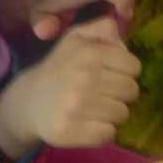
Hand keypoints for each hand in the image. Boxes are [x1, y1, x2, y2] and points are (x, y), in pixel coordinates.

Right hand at [0, 16, 141, 156]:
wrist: (29, 101)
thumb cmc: (61, 67)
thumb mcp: (78, 37)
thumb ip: (103, 28)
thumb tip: (123, 42)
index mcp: (89, 53)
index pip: (134, 67)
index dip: (127, 72)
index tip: (112, 74)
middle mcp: (83, 78)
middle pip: (132, 91)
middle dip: (122, 93)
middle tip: (105, 93)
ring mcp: (75, 106)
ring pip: (123, 114)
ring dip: (113, 113)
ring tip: (97, 108)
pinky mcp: (68, 131)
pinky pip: (108, 135)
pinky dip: (103, 132)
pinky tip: (90, 124)